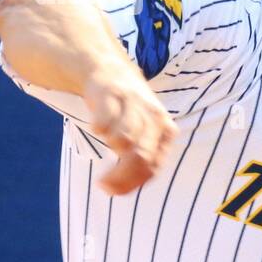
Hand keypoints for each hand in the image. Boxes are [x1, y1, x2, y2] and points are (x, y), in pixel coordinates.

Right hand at [82, 60, 178, 194]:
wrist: (109, 69)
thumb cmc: (129, 109)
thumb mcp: (146, 131)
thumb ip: (142, 157)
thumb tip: (124, 189)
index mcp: (165, 129)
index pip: (153, 166)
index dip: (131, 183)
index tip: (112, 192)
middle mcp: (153, 117)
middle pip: (140, 156)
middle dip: (121, 176)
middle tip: (103, 185)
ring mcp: (133, 105)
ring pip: (124, 140)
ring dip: (112, 148)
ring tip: (104, 144)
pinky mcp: (112, 95)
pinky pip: (105, 122)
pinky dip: (100, 129)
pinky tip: (97, 128)